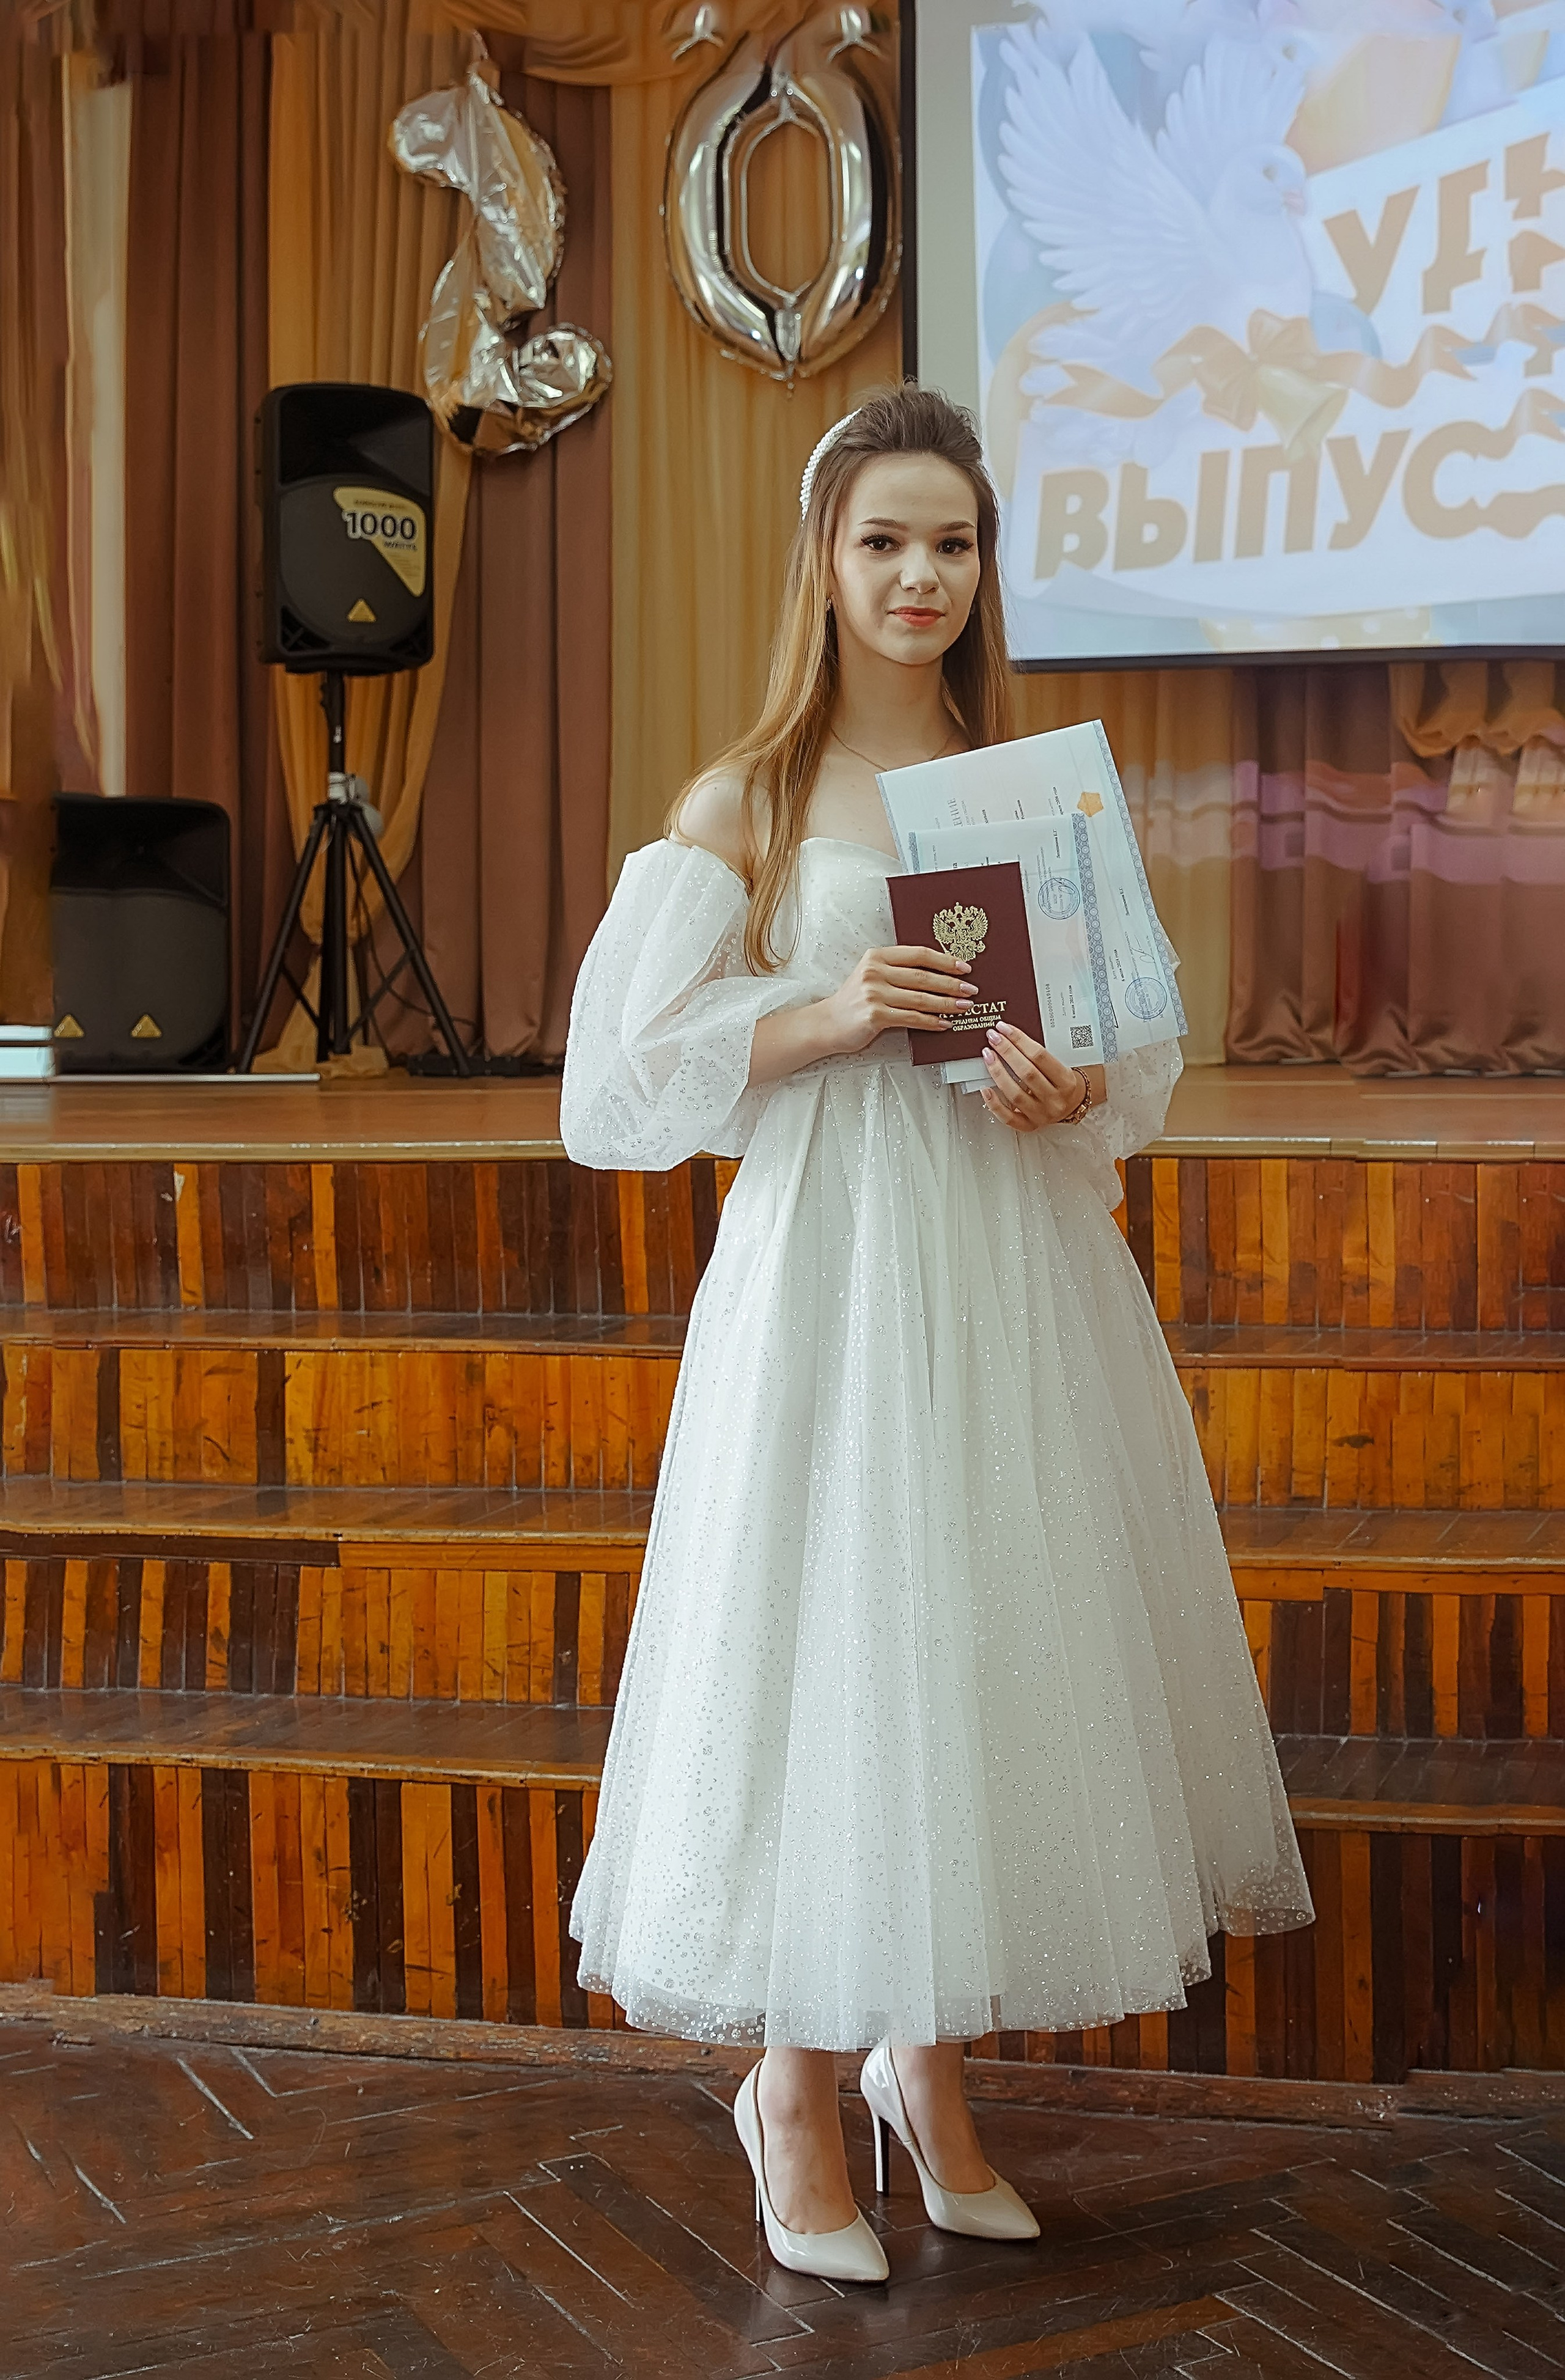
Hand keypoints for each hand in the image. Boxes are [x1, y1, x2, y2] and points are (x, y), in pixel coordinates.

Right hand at [823, 944, 975, 1054]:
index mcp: (877, 957)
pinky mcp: (875, 1015)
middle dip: (951, 984)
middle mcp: (875, 972)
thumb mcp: (873, 976)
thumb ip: (899, 971)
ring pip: (920, 998)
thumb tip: (940, 975)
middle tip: (971, 989)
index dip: (945, 960)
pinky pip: (912, 1018)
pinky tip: (944, 1024)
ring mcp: (874, 994)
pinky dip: (931, 1022)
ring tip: (964, 1007)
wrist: (828, 1023)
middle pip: (923, 976)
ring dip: (946, 1004)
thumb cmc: (855, 1000)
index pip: (919, 954)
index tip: (965, 967)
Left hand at [979, 1021, 1088, 1131]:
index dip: (1019, 1040)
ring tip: (988, 1055)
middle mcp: (1054, 1099)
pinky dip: (994, 1104)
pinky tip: (985, 1089)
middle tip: (993, 1038)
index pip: (1040, 1056)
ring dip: (998, 1072)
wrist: (1074, 1104)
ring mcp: (1041, 1114)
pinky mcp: (1030, 1125)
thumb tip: (1011, 1038)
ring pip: (1015, 1094)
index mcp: (1066, 1081)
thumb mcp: (1063, 1066)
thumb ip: (1040, 1056)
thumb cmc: (1065, 1082)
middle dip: (1006, 1051)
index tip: (1004, 1028)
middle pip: (1026, 1073)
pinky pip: (1008, 1117)